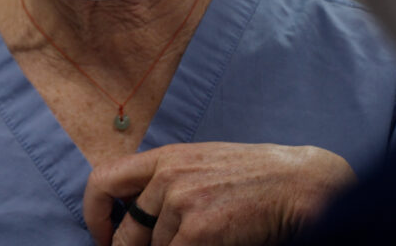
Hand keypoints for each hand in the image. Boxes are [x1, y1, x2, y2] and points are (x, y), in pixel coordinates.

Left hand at [83, 143, 355, 245]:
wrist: (301, 185)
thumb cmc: (254, 178)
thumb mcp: (200, 165)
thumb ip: (164, 183)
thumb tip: (133, 219)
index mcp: (164, 158)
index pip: (102, 181)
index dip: (94, 215)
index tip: (103, 237)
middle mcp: (166, 176)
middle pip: (127, 232)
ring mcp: (181, 201)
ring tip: (203, 241)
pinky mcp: (199, 229)